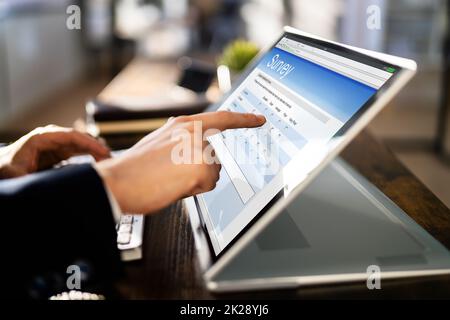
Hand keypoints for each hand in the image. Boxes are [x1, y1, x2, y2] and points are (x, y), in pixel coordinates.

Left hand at [0, 125, 110, 178]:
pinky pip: (79, 151)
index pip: (72, 136)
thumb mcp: (13, 174)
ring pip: (82, 144)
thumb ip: (26, 178)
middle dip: (97, 147)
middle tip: (112, 159)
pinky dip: (91, 156)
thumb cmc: (5, 170)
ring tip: (110, 162)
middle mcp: (51, 138)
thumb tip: (42, 187)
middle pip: (80, 138)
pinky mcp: (59, 152)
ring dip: (96, 151)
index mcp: (41, 138)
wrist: (1, 170)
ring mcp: (56, 144)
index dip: (90, 143)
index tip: (104, 152)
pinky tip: (101, 163)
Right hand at [96, 111, 265, 213]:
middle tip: (174, 173)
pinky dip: (194, 190)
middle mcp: (194, 132)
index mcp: (183, 124)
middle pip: (215, 155)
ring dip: (197, 180)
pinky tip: (175, 186)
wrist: (118, 182)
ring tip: (171, 179)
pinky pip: (208, 184)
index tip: (257, 119)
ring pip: (212, 171)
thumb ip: (182, 140)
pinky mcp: (202, 167)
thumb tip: (197, 151)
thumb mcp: (160, 142)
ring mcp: (199, 148)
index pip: (221, 118)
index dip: (243, 119)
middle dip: (201, 168)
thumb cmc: (134, 168)